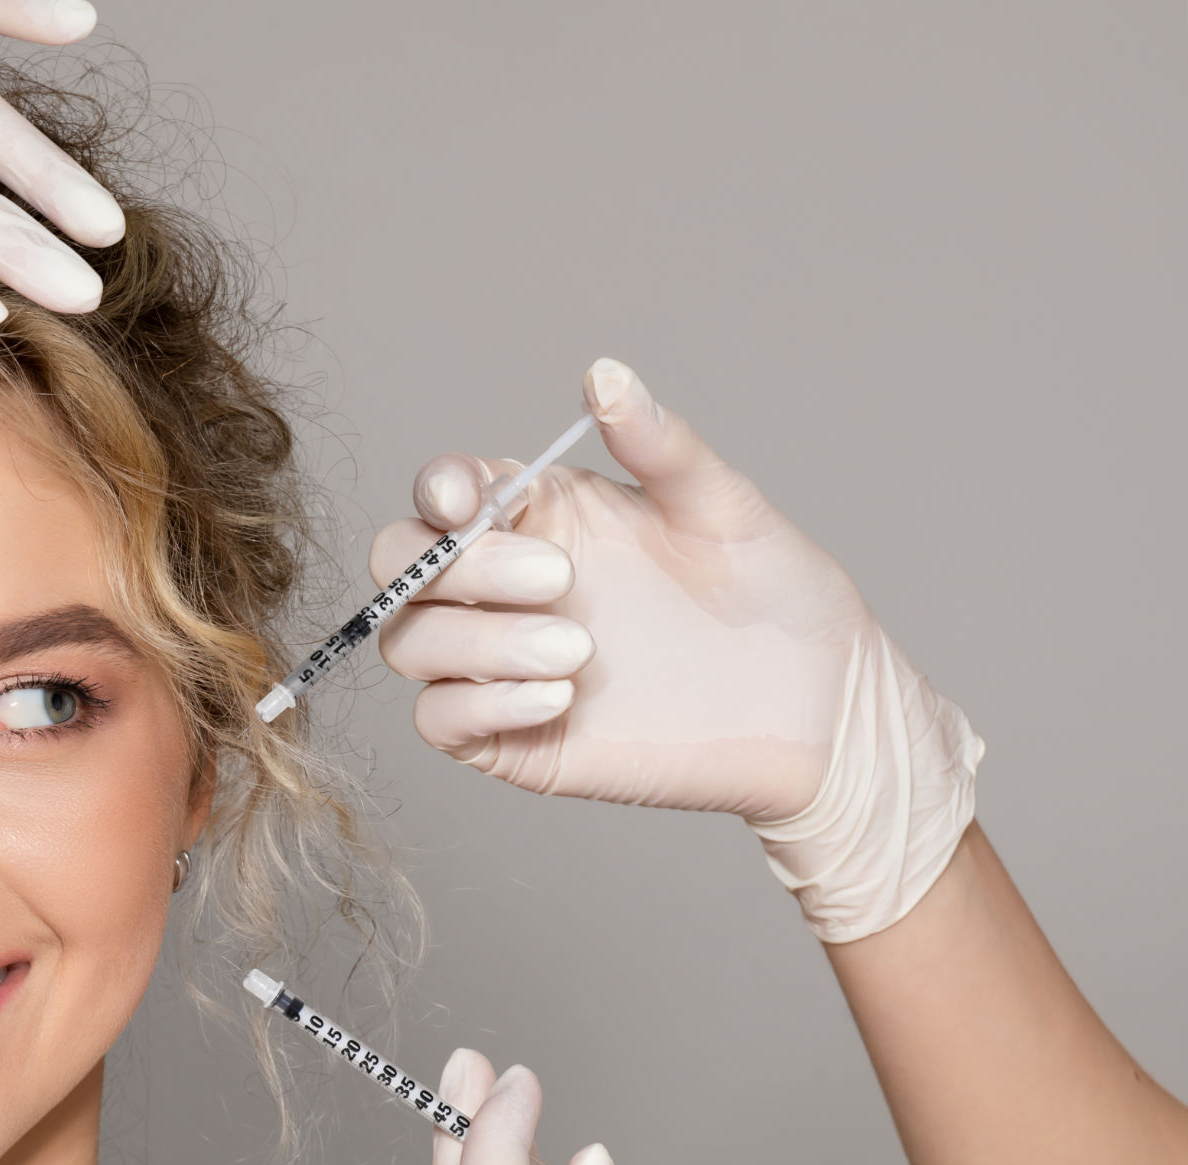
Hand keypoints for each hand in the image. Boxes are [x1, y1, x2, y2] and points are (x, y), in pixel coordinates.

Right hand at [372, 359, 980, 939]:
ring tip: (578, 651)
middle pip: (400, 565)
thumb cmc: (776, 599)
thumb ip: (657, 444)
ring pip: (409, 642)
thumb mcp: (722, 507)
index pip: (446, 493)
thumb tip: (603, 374)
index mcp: (542, 517)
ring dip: (477, 643)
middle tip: (558, 579)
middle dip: (456, 569)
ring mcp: (500, 663)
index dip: (438, 491)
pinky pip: (439, 721)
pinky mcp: (510, 737)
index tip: (466, 503)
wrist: (817, 710)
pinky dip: (481, 705)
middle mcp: (505, 587)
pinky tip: (559, 698)